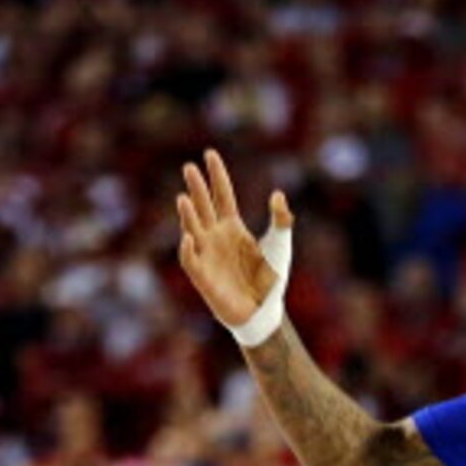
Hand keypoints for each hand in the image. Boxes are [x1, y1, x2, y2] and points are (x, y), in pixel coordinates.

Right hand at [172, 152, 290, 336]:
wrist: (264, 311)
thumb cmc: (270, 278)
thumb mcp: (280, 243)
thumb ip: (281, 219)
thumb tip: (278, 194)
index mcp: (233, 227)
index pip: (222, 195)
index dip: (216, 176)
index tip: (210, 154)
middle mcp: (216, 237)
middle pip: (203, 206)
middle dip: (197, 188)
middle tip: (189, 167)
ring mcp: (207, 255)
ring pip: (192, 229)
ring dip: (188, 215)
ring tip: (184, 197)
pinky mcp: (203, 277)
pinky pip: (191, 260)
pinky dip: (188, 249)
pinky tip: (189, 236)